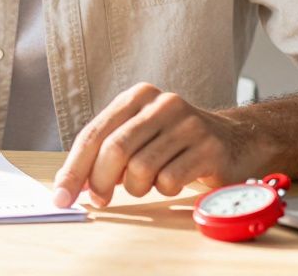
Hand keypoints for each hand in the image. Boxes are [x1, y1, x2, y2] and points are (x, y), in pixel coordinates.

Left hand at [51, 82, 265, 207]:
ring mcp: (189, 124)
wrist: (235, 140)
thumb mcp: (139, 135)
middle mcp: (163, 103)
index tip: (61, 196)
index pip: (94, 133)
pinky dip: (164, 189)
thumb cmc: (175, 142)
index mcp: (138, 96)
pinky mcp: (210, 148)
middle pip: (114, 149)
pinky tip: (172, 181)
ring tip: (147, 184)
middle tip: (100, 200)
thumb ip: (105, 152)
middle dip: (100, 182)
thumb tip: (71, 184)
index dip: (74, 168)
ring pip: (141, 168)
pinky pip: (170, 181)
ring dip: (137, 188)